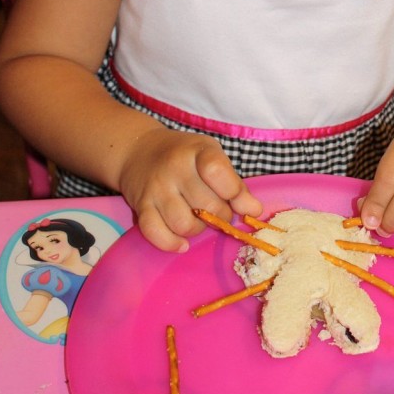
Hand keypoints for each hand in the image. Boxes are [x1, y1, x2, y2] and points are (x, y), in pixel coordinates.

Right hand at [118, 127, 262, 250]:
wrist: (139, 150)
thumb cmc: (184, 156)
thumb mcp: (212, 157)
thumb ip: (233, 184)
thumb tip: (254, 212)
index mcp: (198, 151)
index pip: (217, 172)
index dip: (234, 193)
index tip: (239, 202)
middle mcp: (175, 168)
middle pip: (206, 205)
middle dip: (220, 216)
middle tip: (218, 211)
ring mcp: (156, 188)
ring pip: (184, 224)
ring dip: (197, 229)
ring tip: (198, 220)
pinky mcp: (141, 206)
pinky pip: (156, 232)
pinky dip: (171, 243)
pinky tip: (181, 243)